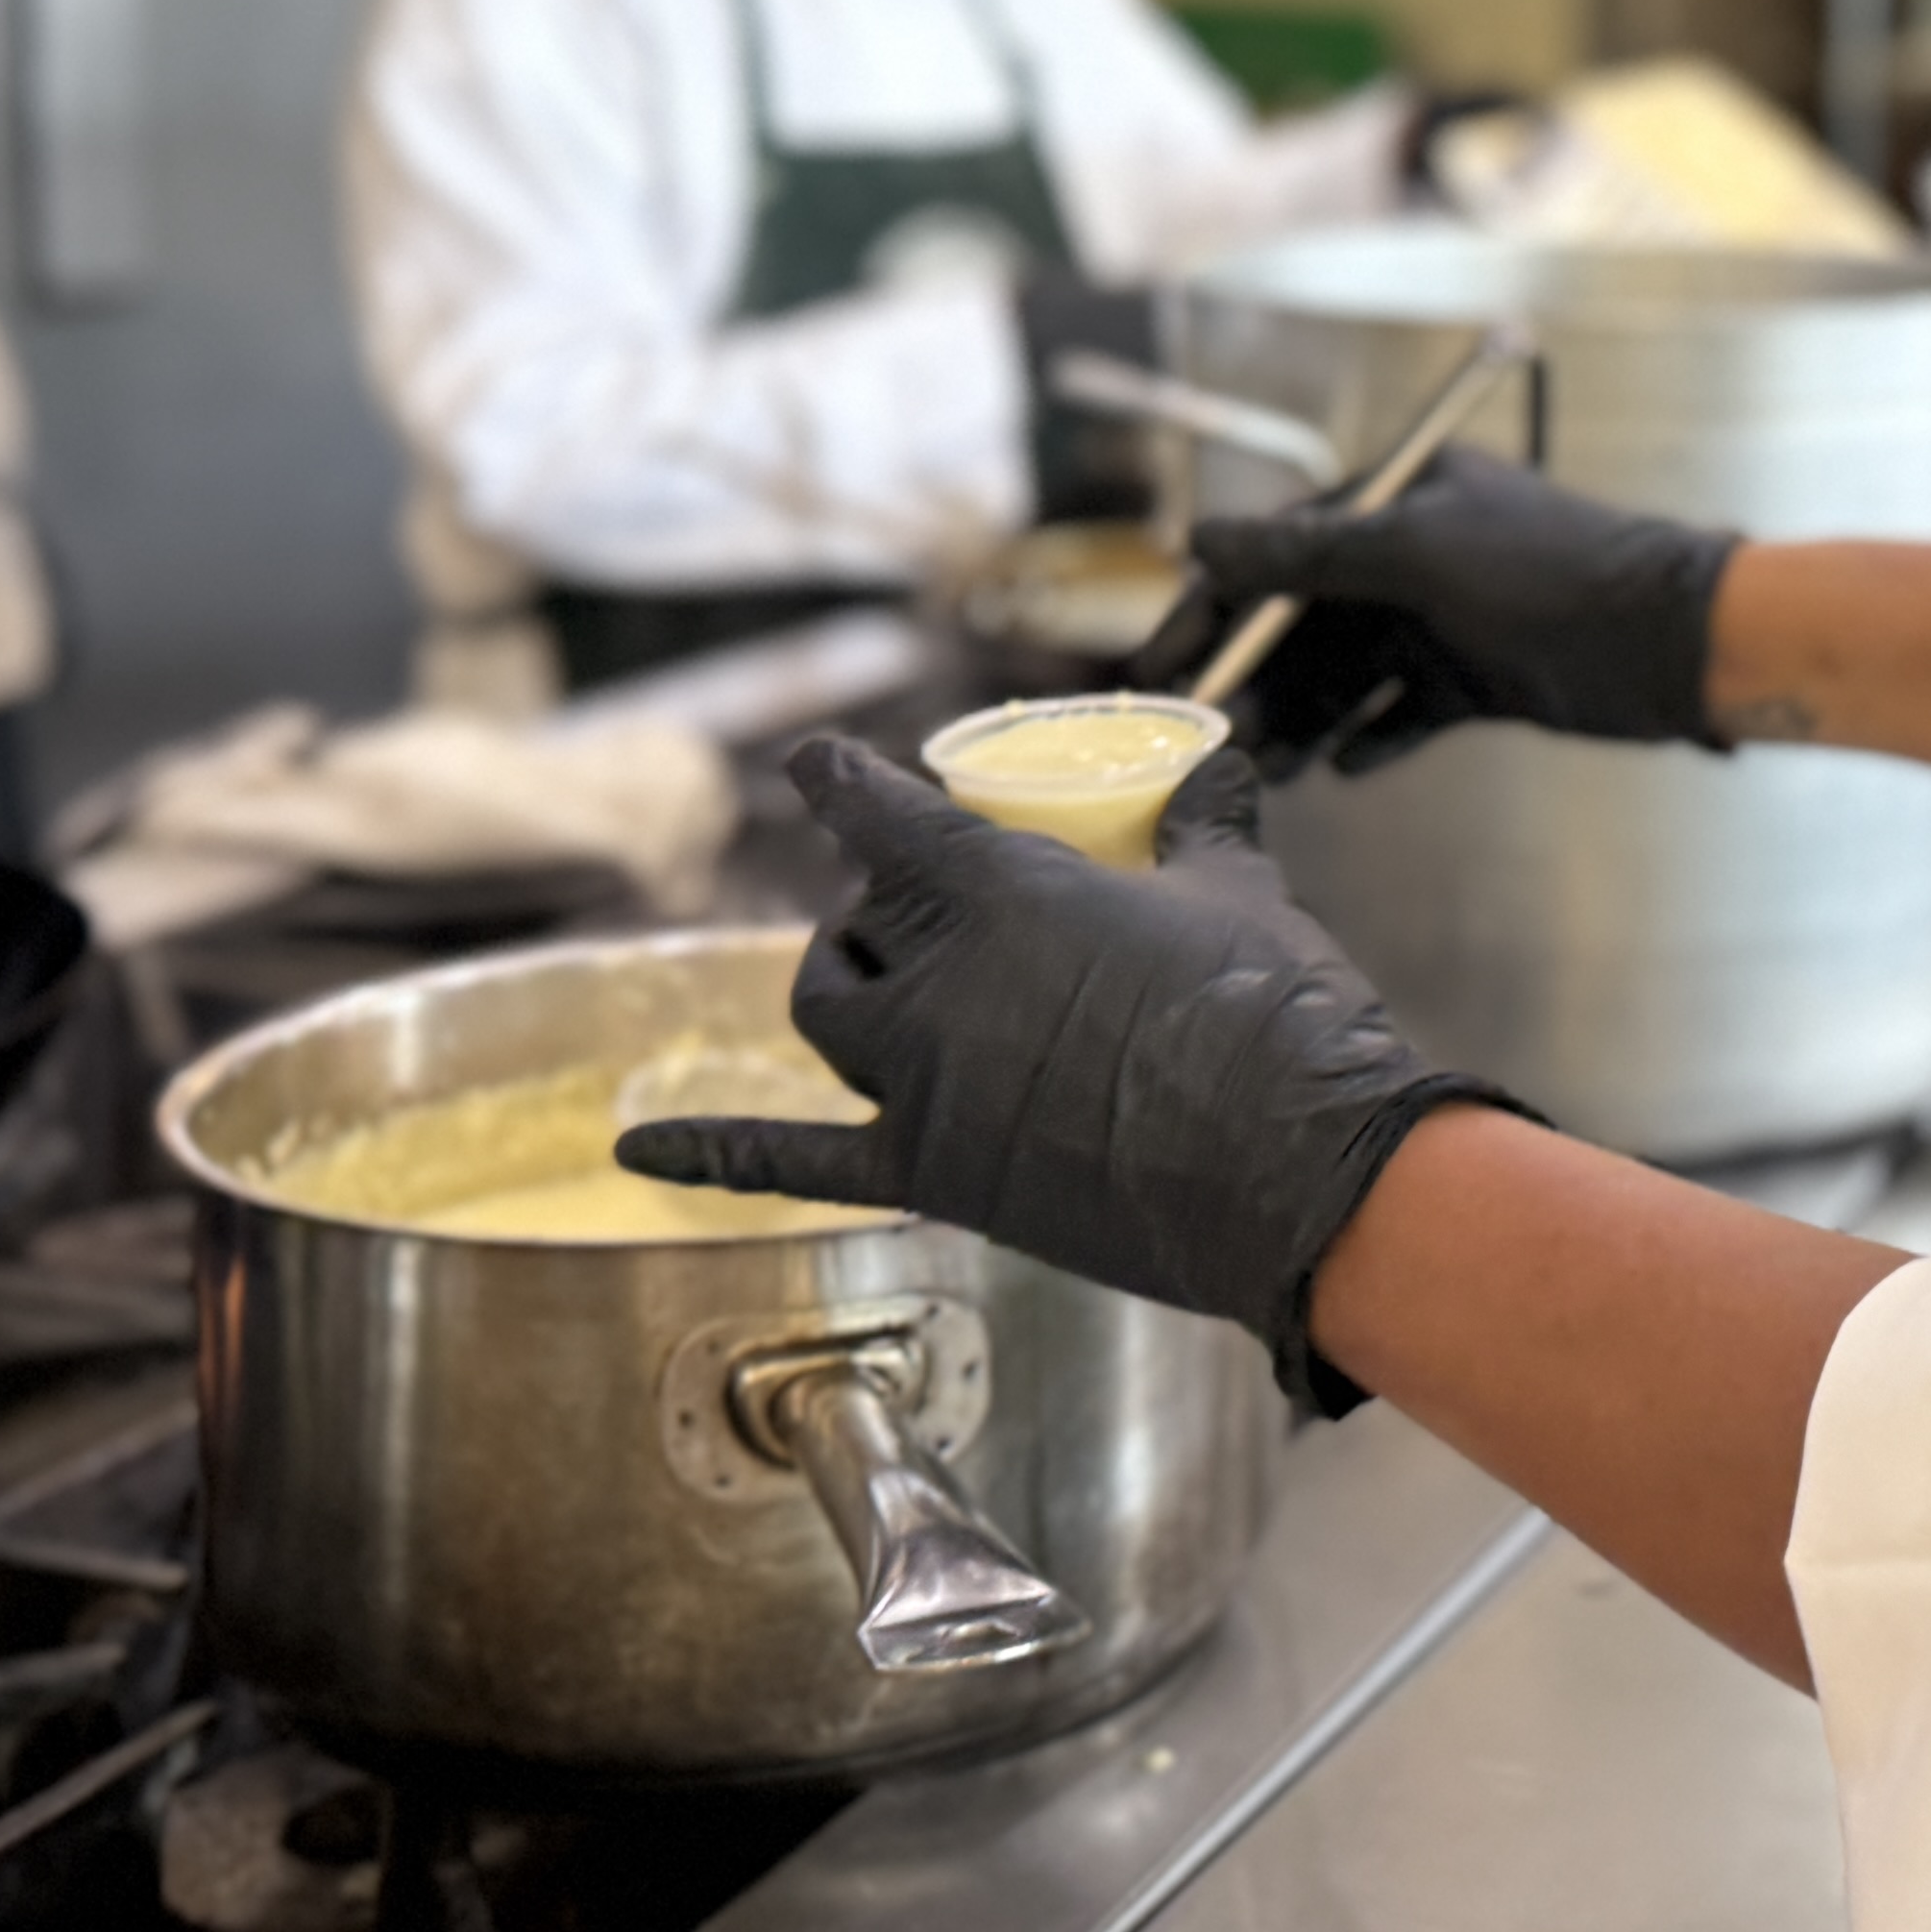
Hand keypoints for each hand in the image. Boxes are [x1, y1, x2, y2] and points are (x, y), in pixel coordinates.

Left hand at [616, 733, 1526, 1410]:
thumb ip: (1209, 824)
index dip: (839, 780)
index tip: (815, 760)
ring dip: (837, 986)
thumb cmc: (1276, 1016)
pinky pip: (792, 1160)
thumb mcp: (1241, 894)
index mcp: (1002, 890)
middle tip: (927, 907)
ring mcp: (925, 1081)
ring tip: (871, 978)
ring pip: (827, 1016)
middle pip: (859, 924)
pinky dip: (709, 1150)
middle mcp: (938, 979)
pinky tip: (635, 1147)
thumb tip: (1219, 764)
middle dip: (877, 905)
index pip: (885, 814)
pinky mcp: (935, 1171)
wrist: (1295, 1168)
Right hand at [1131, 450, 1739, 778]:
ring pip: (1346, 676)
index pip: (1275, 552)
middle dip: (1253, 679)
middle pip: (1303, 623)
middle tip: (1209, 738)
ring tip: (1267, 765)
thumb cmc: (1551, 575)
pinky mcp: (1477, 681)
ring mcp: (1445, 621)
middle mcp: (1412, 558)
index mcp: (1395, 501)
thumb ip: (1307, 552)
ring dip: (1302, 717)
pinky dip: (1370, 739)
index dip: (1213, 610)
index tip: (1164, 670)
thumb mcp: (1417, 553)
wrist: (1674, 640)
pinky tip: (1342, 769)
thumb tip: (1200, 541)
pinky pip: (1401, 713)